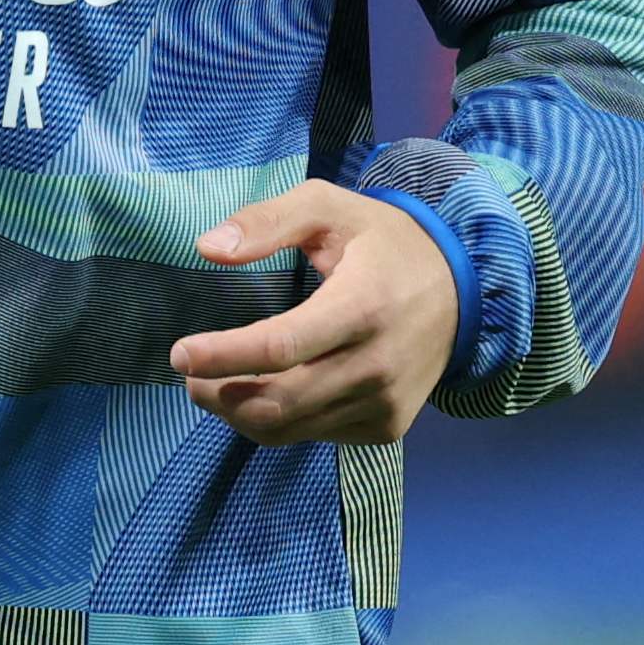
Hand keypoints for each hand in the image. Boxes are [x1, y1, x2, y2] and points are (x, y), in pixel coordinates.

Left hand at [167, 182, 460, 445]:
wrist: (463, 290)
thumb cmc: (384, 244)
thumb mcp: (330, 209)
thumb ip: (268, 221)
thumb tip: (206, 247)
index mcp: (363, 306)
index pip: (281, 347)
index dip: (223, 356)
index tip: (179, 354)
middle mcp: (378, 364)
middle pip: (278, 400)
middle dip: (219, 394)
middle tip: (189, 376)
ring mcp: (386, 402)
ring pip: (291, 428)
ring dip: (239, 414)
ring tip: (215, 388)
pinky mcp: (387, 427)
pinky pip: (315, 435)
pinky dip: (280, 421)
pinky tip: (269, 393)